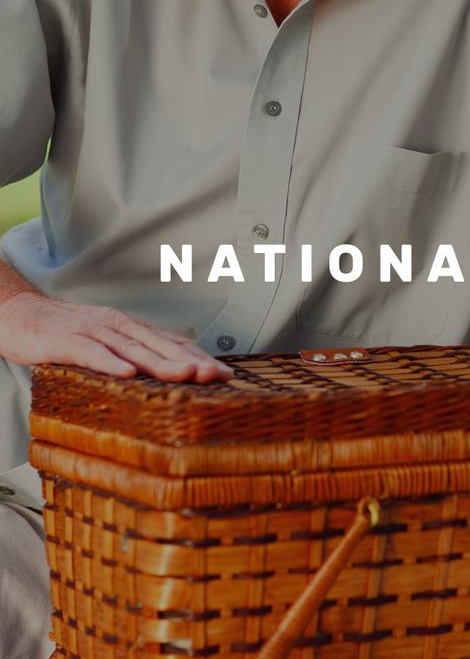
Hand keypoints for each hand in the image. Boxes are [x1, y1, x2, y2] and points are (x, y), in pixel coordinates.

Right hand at [0, 289, 232, 381]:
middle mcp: (120, 327)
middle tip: (219, 376)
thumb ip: (134, 355)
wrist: (21, 314)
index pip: (174, 344)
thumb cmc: (66, 334)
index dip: (201, 359)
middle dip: (193, 362)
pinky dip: (110, 363)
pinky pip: (92, 353)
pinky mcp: (68, 340)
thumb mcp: (107, 343)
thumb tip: (168, 372)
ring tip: (187, 376)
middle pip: (162, 346)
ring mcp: (95, 332)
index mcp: (132, 330)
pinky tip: (127, 374)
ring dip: (162, 363)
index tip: (227, 375)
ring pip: (134, 349)